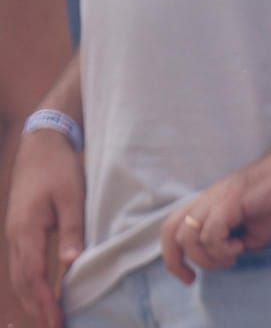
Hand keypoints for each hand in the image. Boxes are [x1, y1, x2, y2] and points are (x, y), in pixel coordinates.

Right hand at [5, 128, 85, 327]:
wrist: (40, 144)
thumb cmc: (58, 168)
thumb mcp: (72, 196)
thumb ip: (72, 229)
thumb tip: (71, 263)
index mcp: (27, 231)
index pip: (34, 276)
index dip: (44, 302)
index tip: (56, 322)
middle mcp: (15, 237)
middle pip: (23, 281)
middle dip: (36, 307)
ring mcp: (15, 234)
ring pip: (19, 275)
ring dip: (31, 298)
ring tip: (47, 318)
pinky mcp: (20, 229)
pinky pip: (22, 264)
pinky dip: (30, 283)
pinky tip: (40, 292)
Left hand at [159, 145, 270, 284]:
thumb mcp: (256, 231)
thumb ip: (236, 243)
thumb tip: (227, 257)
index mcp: (210, 204)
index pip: (174, 228)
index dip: (173, 257)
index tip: (189, 278)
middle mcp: (207, 199)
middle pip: (172, 231)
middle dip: (176, 261)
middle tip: (193, 278)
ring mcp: (217, 198)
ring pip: (189, 235)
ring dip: (207, 257)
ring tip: (233, 255)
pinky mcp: (231, 200)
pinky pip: (211, 232)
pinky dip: (221, 248)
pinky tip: (241, 246)